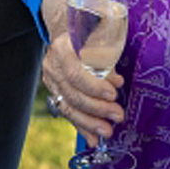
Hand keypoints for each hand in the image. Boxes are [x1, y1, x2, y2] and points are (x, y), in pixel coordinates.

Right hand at [38, 0, 123, 146]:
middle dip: (97, 108)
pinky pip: (68, 112)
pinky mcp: (54, 92)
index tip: (113, 93)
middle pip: (72, 93)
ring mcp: (51, 80)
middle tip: (118, 115)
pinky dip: (82, 126)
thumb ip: (106, 57)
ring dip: (90, 122)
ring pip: (68, 107)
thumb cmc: (89, 31)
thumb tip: (116, 82)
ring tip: (108, 131)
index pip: (75, 73)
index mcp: (62, 47)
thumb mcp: (99, 34)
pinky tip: (93, 139)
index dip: (94, 86)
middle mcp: (53, 65)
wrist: (67, 29)